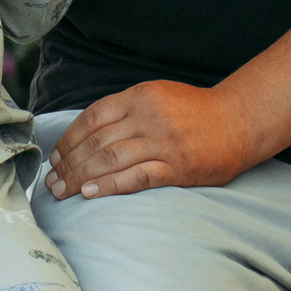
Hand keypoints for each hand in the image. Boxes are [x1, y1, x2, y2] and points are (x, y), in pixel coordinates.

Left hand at [44, 80, 255, 200]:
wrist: (238, 120)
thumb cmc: (194, 111)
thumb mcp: (157, 96)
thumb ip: (125, 110)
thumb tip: (87, 135)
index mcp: (140, 96)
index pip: (92, 118)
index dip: (69, 139)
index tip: (55, 156)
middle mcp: (148, 117)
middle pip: (96, 142)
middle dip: (69, 164)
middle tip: (51, 181)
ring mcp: (163, 142)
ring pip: (110, 160)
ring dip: (81, 178)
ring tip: (63, 191)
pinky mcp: (177, 167)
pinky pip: (136, 178)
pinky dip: (110, 186)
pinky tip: (91, 193)